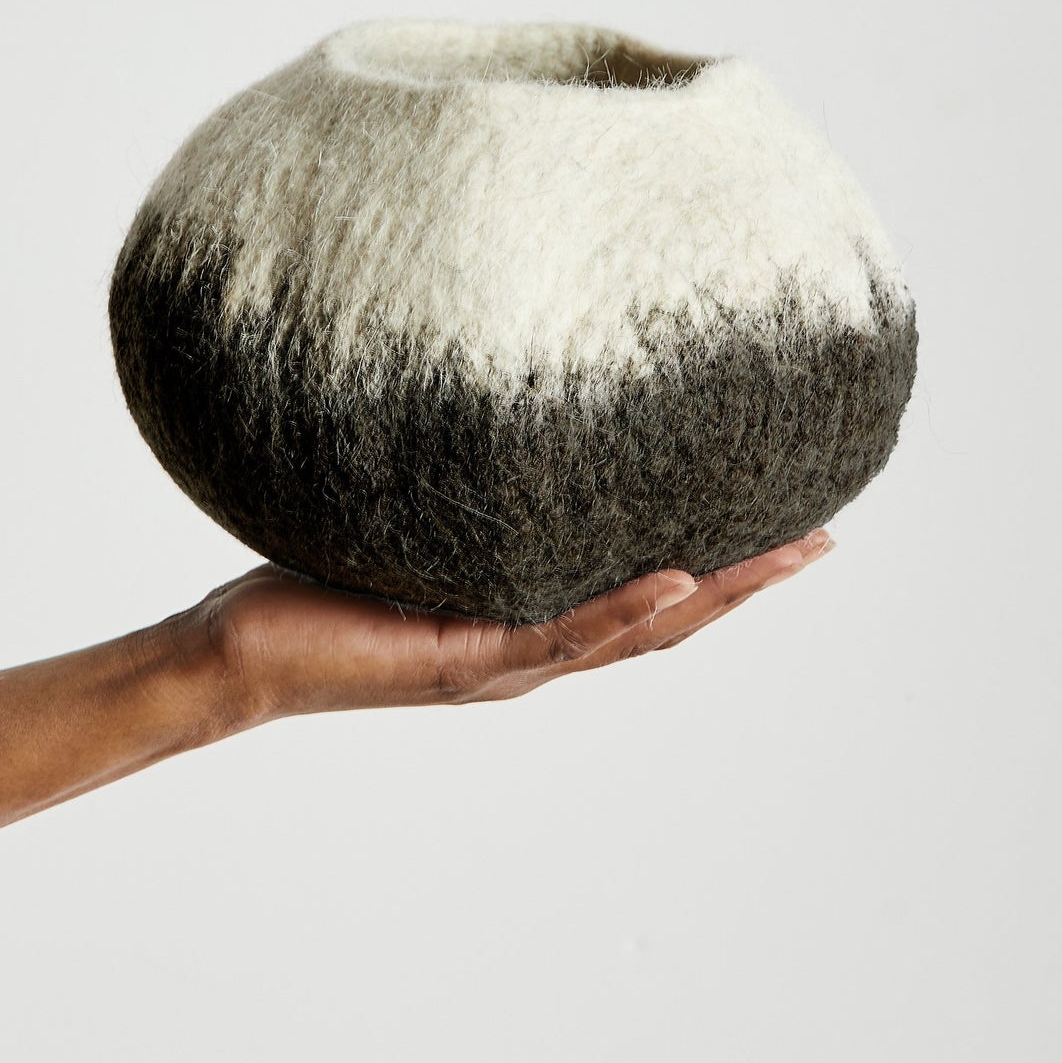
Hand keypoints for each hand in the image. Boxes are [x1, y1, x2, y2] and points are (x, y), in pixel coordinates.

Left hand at [173, 530, 836, 725]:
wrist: (238, 655)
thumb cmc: (313, 586)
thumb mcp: (408, 526)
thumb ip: (457, 489)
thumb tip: (480, 398)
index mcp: (526, 620)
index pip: (643, 595)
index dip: (720, 566)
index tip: (783, 520)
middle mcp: (529, 651)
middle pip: (666, 622)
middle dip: (748, 582)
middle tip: (823, 536)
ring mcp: (503, 664)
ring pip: (635, 634)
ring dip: (716, 596)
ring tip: (786, 553)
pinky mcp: (463, 662)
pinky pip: (558, 634)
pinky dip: (623, 609)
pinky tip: (678, 575)